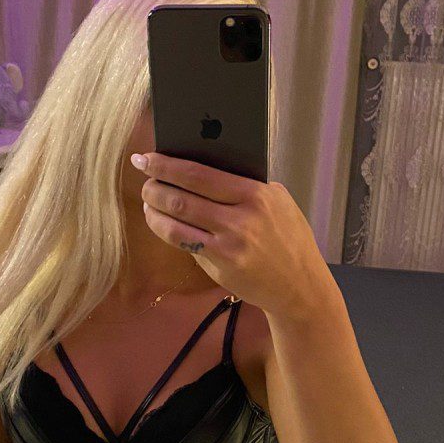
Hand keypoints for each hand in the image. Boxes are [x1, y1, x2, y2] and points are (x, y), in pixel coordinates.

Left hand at [131, 151, 328, 317]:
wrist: (299, 284)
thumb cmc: (288, 238)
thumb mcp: (277, 201)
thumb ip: (244, 185)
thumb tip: (200, 168)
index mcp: (256, 194)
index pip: (200, 174)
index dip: (167, 165)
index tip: (147, 158)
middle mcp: (241, 218)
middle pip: (182, 197)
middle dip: (154, 185)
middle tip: (143, 178)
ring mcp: (229, 244)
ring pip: (176, 221)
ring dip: (153, 208)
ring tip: (147, 200)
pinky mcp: (221, 265)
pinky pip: (183, 242)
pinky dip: (164, 229)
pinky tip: (159, 220)